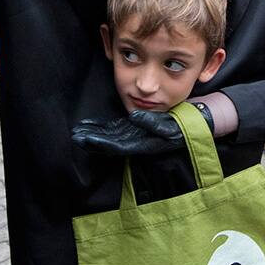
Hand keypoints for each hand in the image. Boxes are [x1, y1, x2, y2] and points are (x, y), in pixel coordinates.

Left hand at [72, 106, 213, 156]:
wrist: (191, 127)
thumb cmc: (181, 128)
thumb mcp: (170, 125)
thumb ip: (152, 122)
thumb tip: (134, 117)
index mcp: (142, 145)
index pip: (116, 147)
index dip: (100, 143)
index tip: (85, 139)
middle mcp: (134, 143)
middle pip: (108, 144)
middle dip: (90, 141)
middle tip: (73, 136)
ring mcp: (132, 137)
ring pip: (108, 137)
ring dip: (92, 134)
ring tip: (76, 131)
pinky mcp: (132, 130)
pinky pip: (113, 130)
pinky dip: (100, 127)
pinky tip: (87, 125)